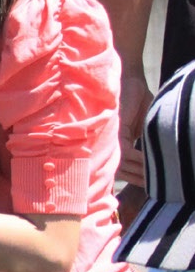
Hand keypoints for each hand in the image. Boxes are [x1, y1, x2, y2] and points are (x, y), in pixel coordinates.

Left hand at [120, 72, 153, 189]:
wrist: (131, 83)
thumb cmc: (138, 101)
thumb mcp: (144, 125)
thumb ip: (145, 141)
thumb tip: (154, 158)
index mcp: (117, 146)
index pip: (126, 170)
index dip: (139, 179)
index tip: (154, 187)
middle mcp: (111, 147)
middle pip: (125, 172)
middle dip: (142, 180)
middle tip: (160, 188)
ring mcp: (112, 142)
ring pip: (127, 166)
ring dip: (143, 173)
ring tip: (160, 179)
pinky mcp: (117, 135)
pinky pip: (130, 153)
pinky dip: (142, 160)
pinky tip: (153, 163)